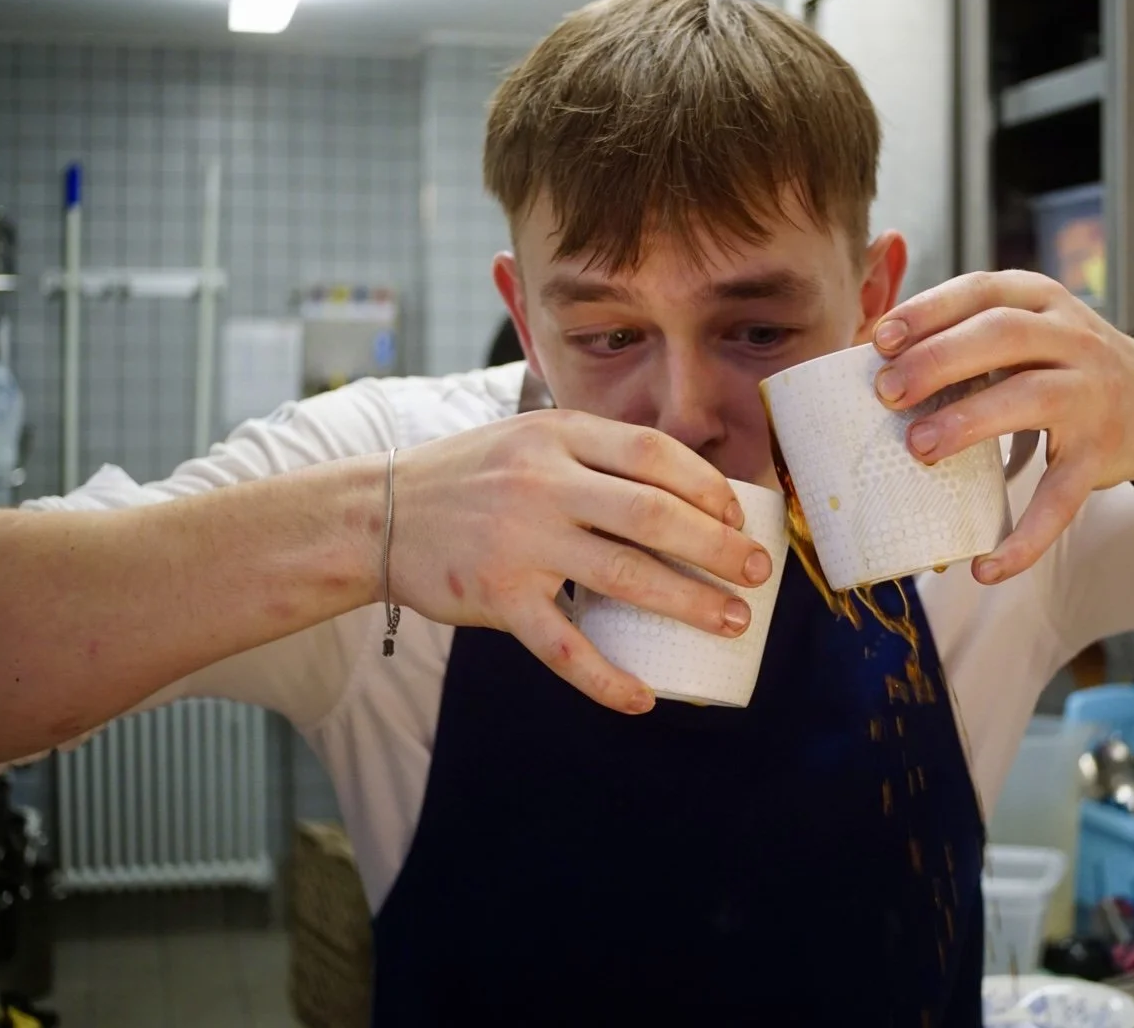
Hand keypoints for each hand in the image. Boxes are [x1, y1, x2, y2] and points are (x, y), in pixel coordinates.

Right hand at [386, 409, 773, 712]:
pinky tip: (642, 698)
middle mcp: (542, 483)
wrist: (375, 515)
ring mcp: (519, 542)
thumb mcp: (529, 438)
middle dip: (718, 547)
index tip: (737, 515)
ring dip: (689, 602)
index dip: (706, 485)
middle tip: (758, 572)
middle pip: (653, 514)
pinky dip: (606, 678)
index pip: (652, 453)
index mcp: (557, 434)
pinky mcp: (497, 597)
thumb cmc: (469, 477)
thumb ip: (593, 451)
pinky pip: (562, 646)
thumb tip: (684, 483)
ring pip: (623, 576)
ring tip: (732, 621)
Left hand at [869, 270, 1133, 584]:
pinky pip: (1061, 500)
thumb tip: (874, 356)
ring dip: (969, 422)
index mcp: (1041, 302)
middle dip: (939, 360)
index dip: (928, 312)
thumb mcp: (1030, 329)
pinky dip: (1025, 537)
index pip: (981, 291)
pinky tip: (987, 568)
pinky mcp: (1101, 455)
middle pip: (1002, 335)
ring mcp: (1090, 396)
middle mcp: (1072, 339)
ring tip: (918, 447)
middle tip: (888, 392)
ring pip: (1030, 399)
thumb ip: (966, 334)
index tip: (880, 340)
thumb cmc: (1068, 366)